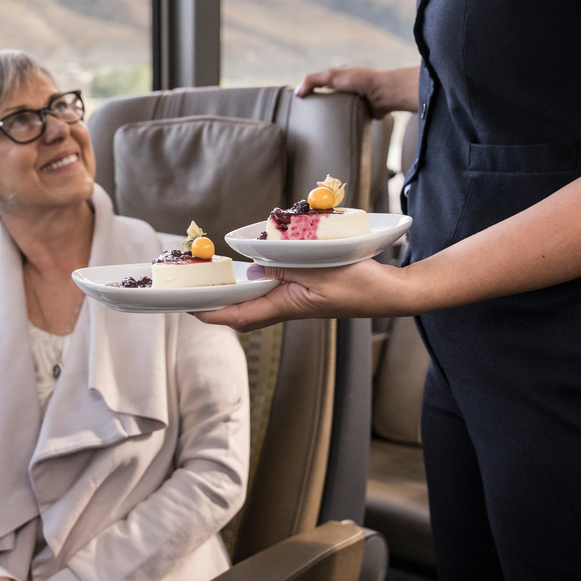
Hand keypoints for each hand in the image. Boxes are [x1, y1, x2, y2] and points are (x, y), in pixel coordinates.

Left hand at [195, 259, 413, 332]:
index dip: (211, 313)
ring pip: (256, 300)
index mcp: (286, 306)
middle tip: (193, 287)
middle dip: (216, 303)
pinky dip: (258, 279)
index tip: (188, 306)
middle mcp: (286, 306)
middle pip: (242, 312)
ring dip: (235, 291)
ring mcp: (295, 300)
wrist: (392, 293)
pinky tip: (255, 264)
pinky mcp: (305, 292)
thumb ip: (284, 266)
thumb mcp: (319, 269)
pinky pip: (273, 288)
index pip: (239, 317)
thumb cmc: (360, 283)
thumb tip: (254, 265)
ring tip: (214, 277)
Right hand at [296, 66, 419, 118]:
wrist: (384, 93)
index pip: (321, 84)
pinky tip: (333, 131)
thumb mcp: (331, 76)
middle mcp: (348, 89)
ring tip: (317, 128)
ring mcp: (355, 102)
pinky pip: (348, 120)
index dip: (311, 92)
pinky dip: (341, 124)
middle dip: (319, 107)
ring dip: (330, 118)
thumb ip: (312, 81)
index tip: (301, 103)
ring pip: (337, 111)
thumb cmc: (359, 80)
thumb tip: (297, 93)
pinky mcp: (361, 113)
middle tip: (307, 119)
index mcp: (341, 78)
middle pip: (328, 99)